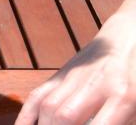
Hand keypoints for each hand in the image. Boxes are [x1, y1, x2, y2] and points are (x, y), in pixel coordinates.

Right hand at [16, 0, 135, 123]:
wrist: (128, 36)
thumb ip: (123, 118)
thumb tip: (98, 124)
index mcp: (123, 95)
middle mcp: (95, 84)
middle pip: (64, 115)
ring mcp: (73, 77)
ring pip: (48, 106)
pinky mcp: (60, 74)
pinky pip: (38, 96)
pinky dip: (26, 116)